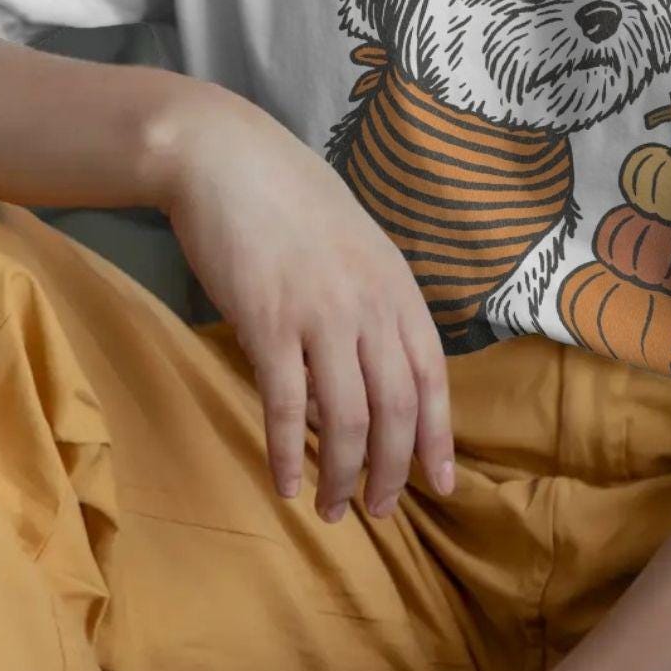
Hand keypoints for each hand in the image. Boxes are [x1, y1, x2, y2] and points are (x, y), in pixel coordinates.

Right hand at [157, 84, 457, 520]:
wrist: (228, 159)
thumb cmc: (290, 201)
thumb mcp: (352, 251)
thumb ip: (367, 311)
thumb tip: (354, 390)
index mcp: (396, 287)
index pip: (432, 376)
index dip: (438, 436)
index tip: (441, 482)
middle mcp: (369, 304)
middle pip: (396, 410)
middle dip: (391, 471)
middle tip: (378, 511)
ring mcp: (321, 314)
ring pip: (347, 419)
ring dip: (343, 476)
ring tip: (333, 509)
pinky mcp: (268, 322)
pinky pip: (286, 406)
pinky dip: (288, 454)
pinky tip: (284, 483)